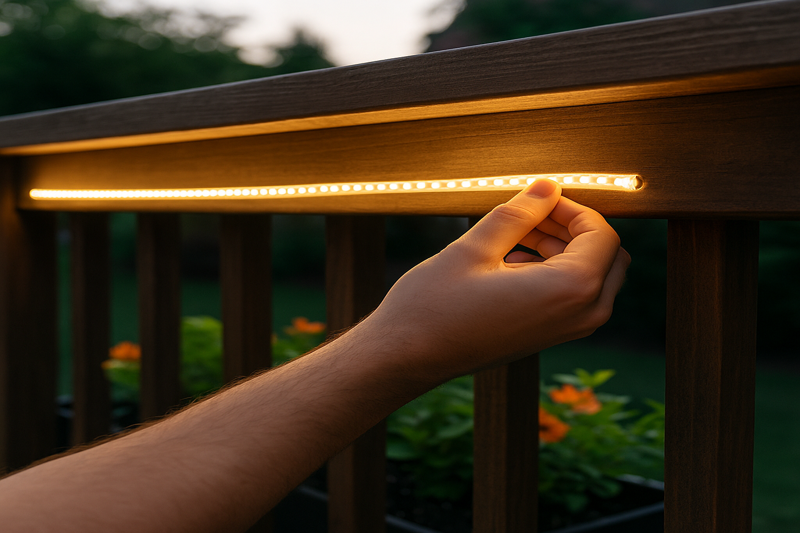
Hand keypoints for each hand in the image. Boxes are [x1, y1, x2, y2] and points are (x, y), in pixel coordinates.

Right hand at [363, 179, 629, 381]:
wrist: (407, 357)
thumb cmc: (435, 305)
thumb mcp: (476, 248)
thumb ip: (519, 213)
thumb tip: (548, 187)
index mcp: (570, 290)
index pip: (602, 234)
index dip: (573, 208)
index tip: (540, 198)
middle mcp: (580, 315)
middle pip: (608, 255)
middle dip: (575, 228)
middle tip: (532, 212)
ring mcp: (566, 331)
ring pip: (591, 276)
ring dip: (563, 248)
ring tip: (517, 233)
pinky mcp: (548, 338)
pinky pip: (572, 296)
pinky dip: (554, 271)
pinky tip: (511, 259)